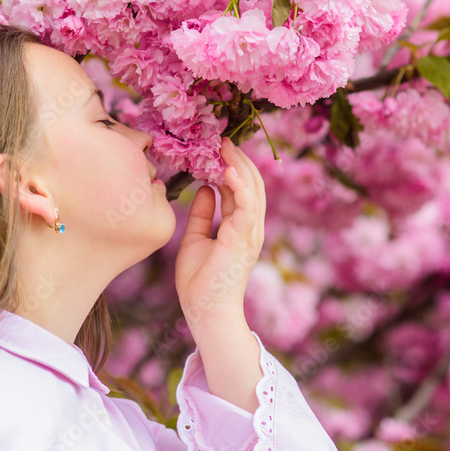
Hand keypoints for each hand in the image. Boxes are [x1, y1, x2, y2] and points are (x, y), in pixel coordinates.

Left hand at [174, 136, 265, 325]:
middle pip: (251, 183)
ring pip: (253, 189)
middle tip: (223, 139)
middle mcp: (250, 226)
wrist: (206, 311)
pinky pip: (247, 207)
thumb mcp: (196, 239)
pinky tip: (228, 170)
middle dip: (238, 159)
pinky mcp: (244, 239)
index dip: (232, 166)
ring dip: (240, 165)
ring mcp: (250, 233)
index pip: (241, 188)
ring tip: (226, 146)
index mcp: (240, 226)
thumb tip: (204, 189)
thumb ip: (203, 214)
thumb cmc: (200, 281)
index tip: (218, 147)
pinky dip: (240, 186)